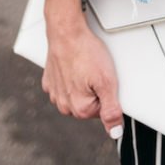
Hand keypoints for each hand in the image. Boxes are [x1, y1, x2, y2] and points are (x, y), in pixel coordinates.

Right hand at [41, 21, 123, 139]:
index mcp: (79, 109)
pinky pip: (64, 84)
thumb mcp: (107, 81)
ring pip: (76, 94)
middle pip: (89, 104)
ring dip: (82, 83)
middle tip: (96, 71)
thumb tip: (115, 132)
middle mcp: (64, 105)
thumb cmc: (86, 52)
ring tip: (85, 65)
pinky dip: (70, 76)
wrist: (67, 32)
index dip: (107, 94)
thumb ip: (112, 110)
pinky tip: (75, 64)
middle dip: (95, 90)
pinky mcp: (49, 81)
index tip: (104, 80)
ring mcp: (55, 93)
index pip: (102, 111)